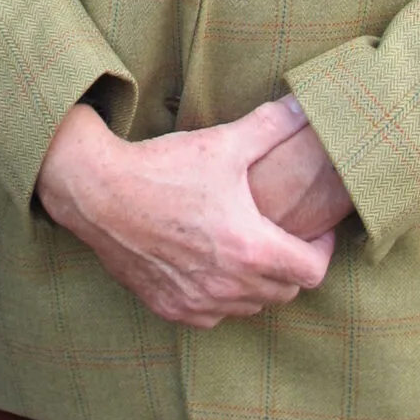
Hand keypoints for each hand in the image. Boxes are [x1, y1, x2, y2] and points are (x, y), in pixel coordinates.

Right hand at [36, 97, 334, 328]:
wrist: (97, 192)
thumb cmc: (162, 168)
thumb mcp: (222, 142)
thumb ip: (271, 126)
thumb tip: (307, 105)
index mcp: (250, 249)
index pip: (313, 271)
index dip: (322, 249)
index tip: (317, 230)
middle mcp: (229, 287)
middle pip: (285, 291)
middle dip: (291, 264)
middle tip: (282, 234)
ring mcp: (198, 303)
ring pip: (250, 306)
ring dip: (258, 283)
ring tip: (248, 248)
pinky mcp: (170, 308)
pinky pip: (213, 314)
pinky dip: (221, 296)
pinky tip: (210, 266)